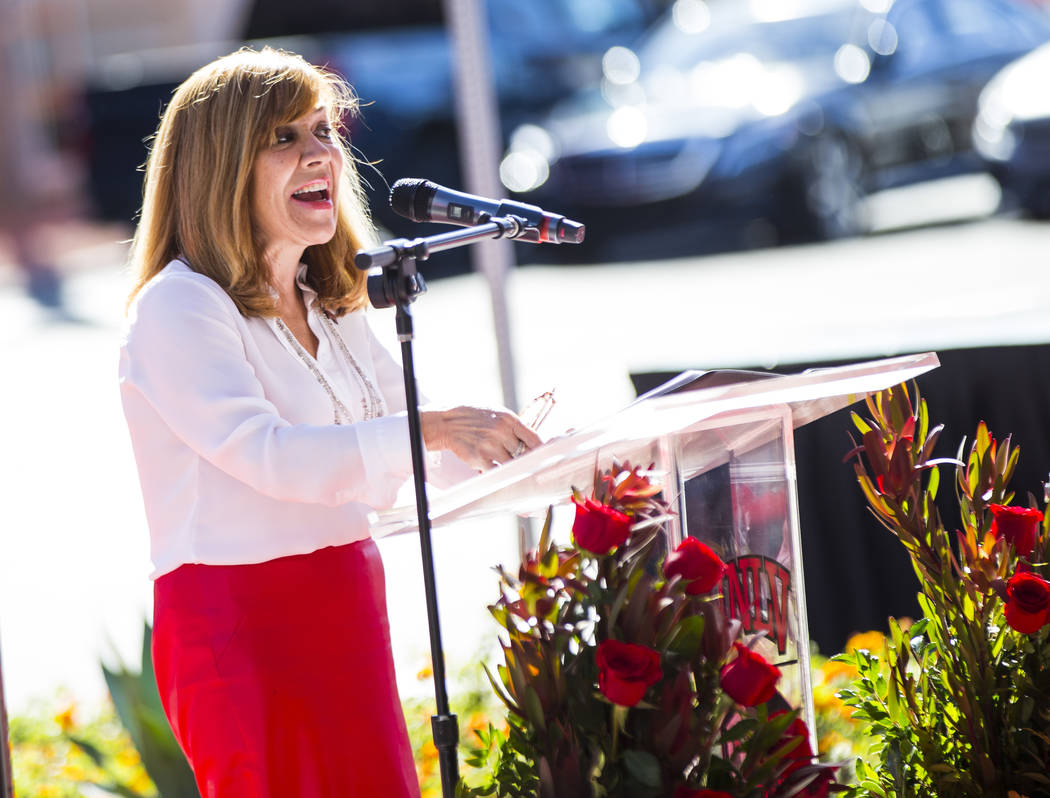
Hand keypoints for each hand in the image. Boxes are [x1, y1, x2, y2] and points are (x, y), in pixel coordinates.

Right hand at [420, 405, 542, 470]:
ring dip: (508, 466)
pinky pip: (496, 471)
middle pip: (523, 454)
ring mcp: (490, 446)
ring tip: (501, 462)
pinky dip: (496, 472)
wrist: (447, 422)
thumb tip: (533, 443)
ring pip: (511, 464)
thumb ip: (514, 427)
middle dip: (521, 459)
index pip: (534, 439)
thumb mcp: (497, 414)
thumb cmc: (474, 418)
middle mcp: (501, 432)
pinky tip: (491, 466)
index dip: (540, 451)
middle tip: (521, 462)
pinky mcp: (479, 458)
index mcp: (509, 419)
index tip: (543, 457)